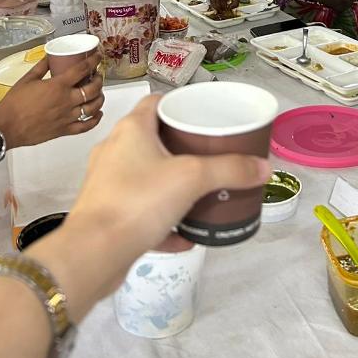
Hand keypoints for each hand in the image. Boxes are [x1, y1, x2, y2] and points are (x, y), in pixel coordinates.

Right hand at [0, 51, 103, 148]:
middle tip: (97, 75)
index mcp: (58, 86)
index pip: (83, 69)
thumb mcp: (27, 79)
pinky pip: (86, 126)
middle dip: (99, 79)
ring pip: (93, 107)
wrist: (6, 127)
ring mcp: (68, 116)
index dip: (93, 61)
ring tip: (99, 92)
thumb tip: (49, 57)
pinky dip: (95, 120)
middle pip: (94, 88)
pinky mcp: (65, 130)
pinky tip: (98, 113)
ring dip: (100, 98)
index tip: (97, 57)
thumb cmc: (14, 104)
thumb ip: (41, 67)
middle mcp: (67, 101)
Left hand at [64, 95, 271, 293]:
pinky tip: (186, 233)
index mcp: (131, 130)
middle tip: (212, 154)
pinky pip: (142, 211)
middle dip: (183, 146)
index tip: (204, 116)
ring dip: (173, 183)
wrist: (92, 254)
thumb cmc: (139, 200)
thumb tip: (264, 167)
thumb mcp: (193, 179)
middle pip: (153, 138)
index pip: (156, 102)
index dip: (180, 104)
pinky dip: (164, 220)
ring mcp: (108, 184)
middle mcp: (114, 150)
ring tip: (201, 191)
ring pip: (147, 176)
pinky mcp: (106, 215)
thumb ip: (230, 170)